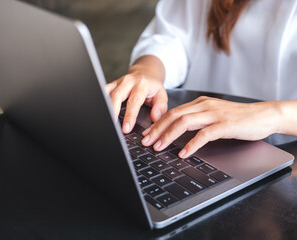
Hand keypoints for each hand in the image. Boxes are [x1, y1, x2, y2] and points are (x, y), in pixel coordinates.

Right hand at [106, 56, 167, 133]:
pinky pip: (104, 92)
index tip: (126, 128)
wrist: (145, 73)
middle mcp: (128, 82)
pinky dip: (102, 101)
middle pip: (117, 96)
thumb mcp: (162, 95)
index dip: (130, 116)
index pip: (134, 101)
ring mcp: (118, 82)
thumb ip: (160, 107)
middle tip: (113, 126)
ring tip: (106, 120)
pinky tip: (102, 111)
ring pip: (107, 93)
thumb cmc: (152, 87)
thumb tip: (155, 118)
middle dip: (113, 112)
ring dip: (105, 106)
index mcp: (142, 84)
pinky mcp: (111, 84)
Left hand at [141, 96, 280, 157]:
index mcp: (199, 104)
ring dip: (168, 136)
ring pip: (184, 123)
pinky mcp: (224, 125)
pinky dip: (191, 144)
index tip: (146, 134)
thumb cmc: (238, 118)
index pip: (172, 112)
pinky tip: (184, 153)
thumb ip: (196, 120)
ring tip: (158, 147)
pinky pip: (203, 134)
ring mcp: (214, 114)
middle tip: (145, 142)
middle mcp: (204, 106)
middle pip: (173, 116)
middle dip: (156, 130)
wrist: (264, 115)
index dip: (157, 123)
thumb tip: (177, 131)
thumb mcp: (213, 115)